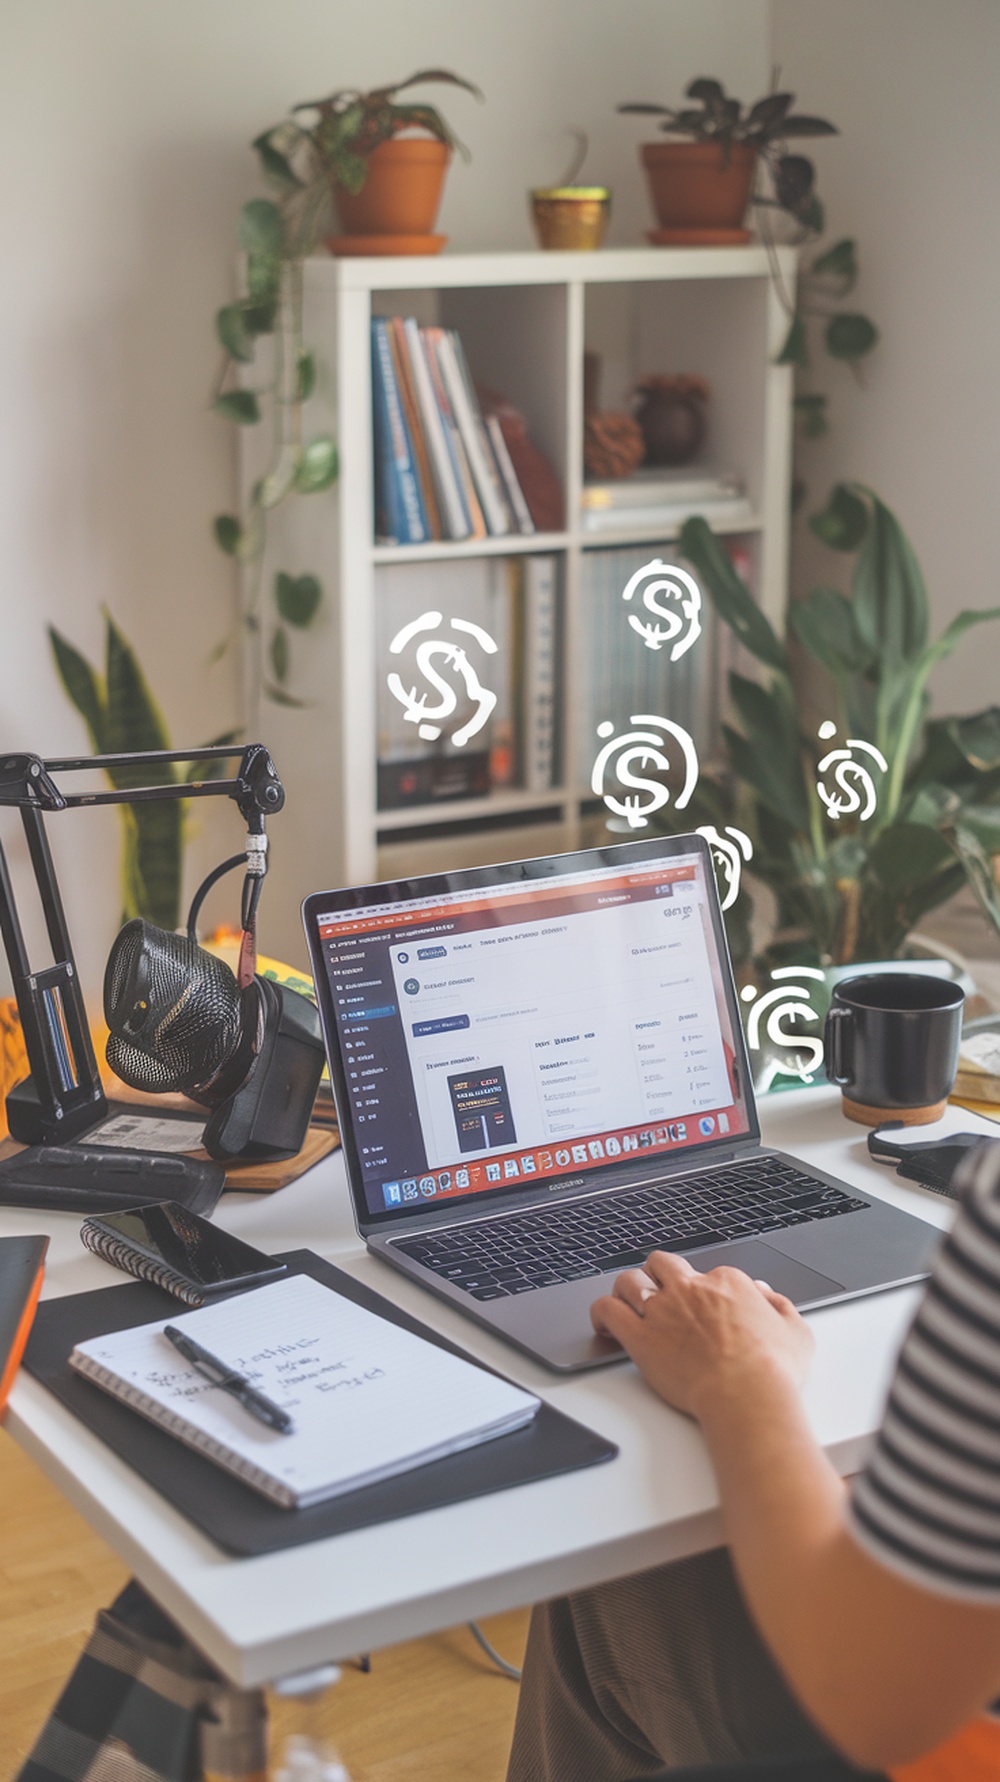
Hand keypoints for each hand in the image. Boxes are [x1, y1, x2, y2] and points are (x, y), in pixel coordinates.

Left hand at [591, 1252, 814, 1421]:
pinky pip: (608, 1310)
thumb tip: (764, 1294)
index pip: (705, 1272)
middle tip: (657, 1293)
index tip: (701, 1308)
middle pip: (661, 1264)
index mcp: (726, 1283)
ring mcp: (662, 1310)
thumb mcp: (796, 1332)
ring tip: (627, 1305)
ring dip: (626, 1290)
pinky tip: (604, 1324)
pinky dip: (601, 1313)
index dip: (701, 1290)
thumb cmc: (773, 1370)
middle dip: (657, 1274)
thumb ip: (780, 1307)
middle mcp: (690, 1289)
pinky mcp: (640, 1336)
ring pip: (629, 1281)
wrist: (747, 1394)